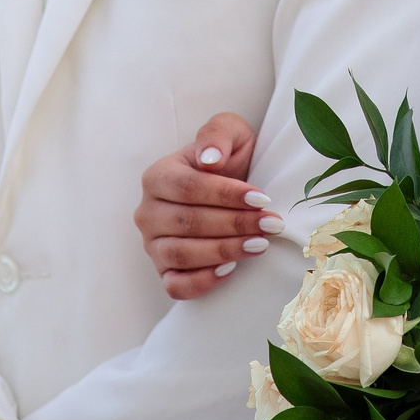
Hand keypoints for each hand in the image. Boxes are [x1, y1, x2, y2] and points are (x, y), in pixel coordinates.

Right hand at [134, 112, 277, 299]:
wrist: (232, 190)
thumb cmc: (229, 159)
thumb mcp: (230, 132)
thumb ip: (218, 134)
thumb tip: (209, 159)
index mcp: (157, 176)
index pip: (188, 188)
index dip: (226, 195)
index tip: (263, 199)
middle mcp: (147, 212)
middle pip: (187, 222)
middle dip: (234, 224)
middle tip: (271, 224)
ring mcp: (152, 245)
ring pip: (181, 254)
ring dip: (224, 251)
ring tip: (260, 245)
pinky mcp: (163, 272)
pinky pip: (175, 286)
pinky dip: (201, 282)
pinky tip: (231, 270)